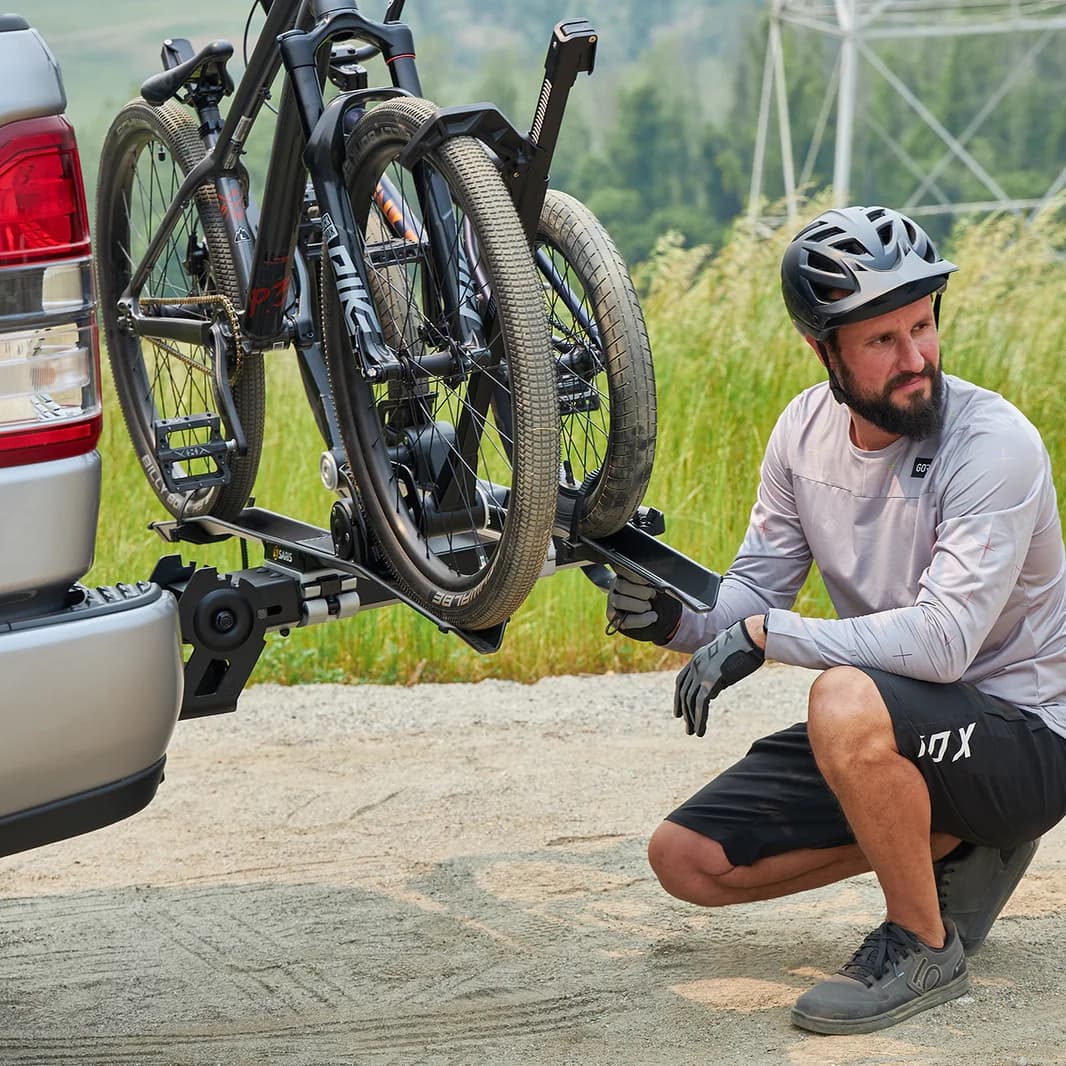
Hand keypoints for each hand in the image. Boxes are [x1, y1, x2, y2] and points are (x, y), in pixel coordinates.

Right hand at [605, 573, 681, 644]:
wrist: (641, 612)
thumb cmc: (646, 596)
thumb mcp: (648, 586)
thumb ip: (649, 583)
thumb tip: (657, 584)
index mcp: (622, 576)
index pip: (623, 571)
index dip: (636, 576)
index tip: (648, 580)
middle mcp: (614, 588)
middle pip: (622, 586)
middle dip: (641, 592)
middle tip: (652, 595)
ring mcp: (611, 604)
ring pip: (620, 601)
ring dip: (640, 605)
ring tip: (649, 607)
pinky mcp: (614, 619)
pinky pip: (625, 620)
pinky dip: (642, 620)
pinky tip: (652, 617)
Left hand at [673, 618, 764, 735]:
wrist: (753, 636)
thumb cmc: (745, 644)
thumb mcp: (726, 657)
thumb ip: (716, 671)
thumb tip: (714, 689)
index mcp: (698, 657)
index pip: (681, 680)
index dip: (679, 697)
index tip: (679, 712)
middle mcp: (696, 664)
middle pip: (684, 692)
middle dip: (685, 711)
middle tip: (687, 727)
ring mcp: (702, 672)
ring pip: (691, 701)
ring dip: (692, 719)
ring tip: (694, 732)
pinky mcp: (711, 680)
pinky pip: (701, 704)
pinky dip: (699, 719)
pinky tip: (701, 730)